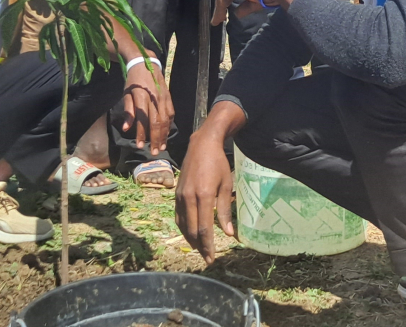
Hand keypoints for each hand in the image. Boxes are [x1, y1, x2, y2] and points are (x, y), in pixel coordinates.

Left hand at [119, 58, 173, 155]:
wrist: (145, 63)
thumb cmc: (132, 80)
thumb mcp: (126, 94)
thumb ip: (128, 111)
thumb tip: (126, 129)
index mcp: (141, 97)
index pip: (143, 120)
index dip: (142, 134)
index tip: (139, 146)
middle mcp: (154, 98)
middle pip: (156, 123)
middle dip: (155, 139)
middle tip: (154, 152)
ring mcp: (163, 98)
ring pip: (165, 120)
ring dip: (163, 135)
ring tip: (161, 147)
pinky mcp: (168, 97)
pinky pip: (170, 113)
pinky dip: (169, 125)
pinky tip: (166, 133)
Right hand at [175, 127, 233, 263]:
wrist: (202, 145)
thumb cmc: (218, 164)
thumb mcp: (226, 186)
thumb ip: (225, 211)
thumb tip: (229, 233)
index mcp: (204, 196)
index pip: (204, 228)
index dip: (208, 245)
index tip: (212, 258)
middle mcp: (189, 197)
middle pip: (192, 229)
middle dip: (200, 246)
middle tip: (208, 259)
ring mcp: (180, 195)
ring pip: (183, 224)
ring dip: (190, 239)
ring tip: (200, 249)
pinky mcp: (176, 193)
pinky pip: (178, 215)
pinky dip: (183, 227)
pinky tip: (190, 233)